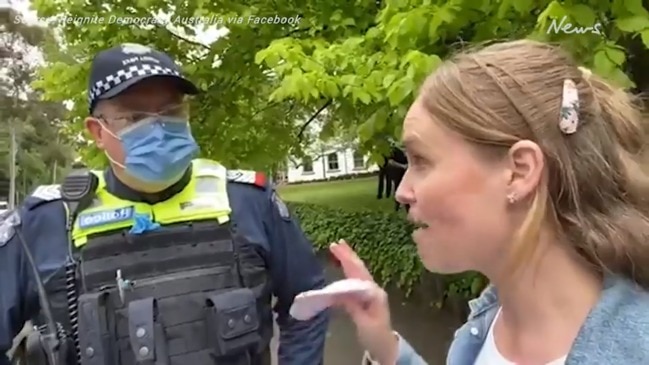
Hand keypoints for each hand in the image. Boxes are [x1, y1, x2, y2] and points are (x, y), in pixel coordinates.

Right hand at [329, 240, 398, 363]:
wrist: (385, 346)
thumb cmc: (375, 335)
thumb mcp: (363, 322)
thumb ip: (353, 306)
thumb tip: (339, 291)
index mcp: (374, 293)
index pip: (359, 272)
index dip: (348, 260)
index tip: (337, 248)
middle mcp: (373, 289)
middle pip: (359, 268)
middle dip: (348, 255)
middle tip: (336, 242)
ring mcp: (370, 292)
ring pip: (358, 272)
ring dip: (348, 260)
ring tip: (338, 248)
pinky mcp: (366, 297)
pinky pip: (356, 279)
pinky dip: (349, 270)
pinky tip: (343, 265)